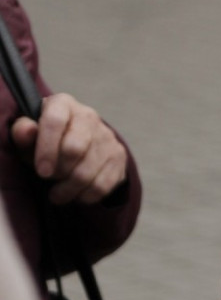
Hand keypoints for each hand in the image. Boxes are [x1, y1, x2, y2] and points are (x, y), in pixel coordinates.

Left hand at [11, 93, 127, 204]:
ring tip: (58, 194)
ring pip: (88, 172)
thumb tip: (27, 130)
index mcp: (63, 104)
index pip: (55, 121)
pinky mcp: (119, 155)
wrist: (77, 144)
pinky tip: (77, 195)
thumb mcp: (30, 137)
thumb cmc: (47, 141)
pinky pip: (102, 185)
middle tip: (50, 179)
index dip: (47, 149)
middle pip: (75, 149)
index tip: (42, 172)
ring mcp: (107, 136)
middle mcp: (88, 116)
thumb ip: (23, 133)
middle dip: (59, 171)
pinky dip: (86, 196)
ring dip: (69, 189)